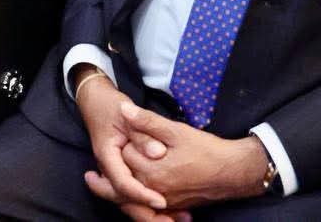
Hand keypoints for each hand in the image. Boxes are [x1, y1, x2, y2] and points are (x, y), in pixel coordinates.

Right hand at [75, 71, 169, 211]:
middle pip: (123, 200)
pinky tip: (167, 209)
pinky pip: (131, 193)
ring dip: (148, 213)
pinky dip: (147, 203)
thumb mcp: (127, 114)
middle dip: (146, 215)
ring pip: (127, 201)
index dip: (141, 194)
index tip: (161, 201)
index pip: (122, 183)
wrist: (95, 101)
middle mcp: (108, 169)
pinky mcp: (121, 172)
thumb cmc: (111, 106)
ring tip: (174, 219)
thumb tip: (157, 153)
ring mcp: (113, 172)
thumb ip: (143, 133)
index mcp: (107, 156)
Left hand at [110, 103, 268, 209]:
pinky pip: (146, 211)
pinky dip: (134, 205)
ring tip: (102, 188)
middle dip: (105, 181)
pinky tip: (131, 199)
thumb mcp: (175, 130)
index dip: (122, 144)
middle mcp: (153, 189)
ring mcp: (162, 201)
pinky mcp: (171, 206)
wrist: (231, 172)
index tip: (120, 134)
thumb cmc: (205, 150)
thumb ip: (147, 121)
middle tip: (89, 177)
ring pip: (130, 202)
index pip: (123, 157)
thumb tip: (123, 110)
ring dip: (116, 196)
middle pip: (119, 187)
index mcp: (150, 170)